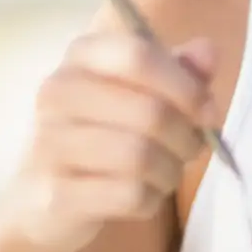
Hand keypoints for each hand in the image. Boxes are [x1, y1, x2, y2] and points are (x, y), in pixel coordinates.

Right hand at [0, 30, 217, 251]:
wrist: (43, 197)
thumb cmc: (106, 132)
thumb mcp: (146, 93)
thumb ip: (181, 70)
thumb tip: (208, 52)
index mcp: (82, 56)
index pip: (139, 56)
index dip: (186, 86)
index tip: (207, 111)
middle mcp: (57, 93)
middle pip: (151, 112)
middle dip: (187, 137)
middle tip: (191, 149)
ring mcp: (49, 144)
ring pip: (142, 156)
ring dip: (170, 170)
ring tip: (167, 172)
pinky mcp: (55, 194)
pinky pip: (130, 195)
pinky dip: (151, 200)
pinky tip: (143, 195)